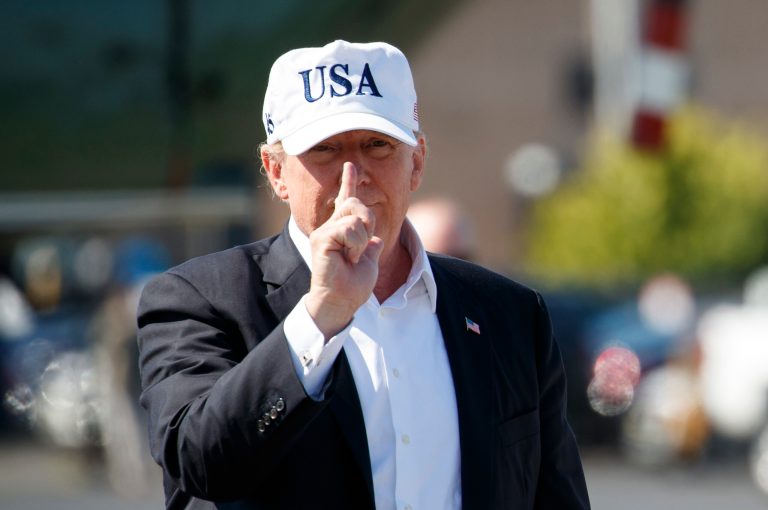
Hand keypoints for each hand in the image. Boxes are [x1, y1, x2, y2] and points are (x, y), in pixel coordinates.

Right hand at [305, 162, 383, 338]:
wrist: (341, 301)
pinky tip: (348, 258)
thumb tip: (376, 239)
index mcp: (344, 229)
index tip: (349, 165)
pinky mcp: (321, 238)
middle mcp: (331, 226)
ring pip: (356, 217)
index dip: (349, 182)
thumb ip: (371, 245)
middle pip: (357, 204)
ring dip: (362, 241)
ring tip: (352, 257)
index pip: (347, 200)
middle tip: (361, 249)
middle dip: (368, 225)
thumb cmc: (353, 286)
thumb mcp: (370, 260)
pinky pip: (348, 229)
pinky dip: (355, 245)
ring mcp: (325, 231)